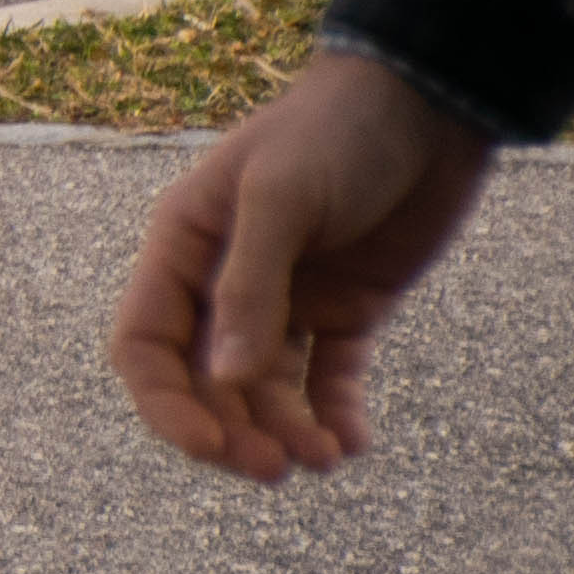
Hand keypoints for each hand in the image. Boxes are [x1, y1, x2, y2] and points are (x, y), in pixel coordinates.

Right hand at [105, 50, 489, 482]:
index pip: (145, 344)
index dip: (166, 403)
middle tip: (273, 468)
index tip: (212, 445)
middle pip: (203, 382)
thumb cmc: (335, 132)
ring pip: (265, 390)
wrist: (429, 105)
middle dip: (231, 430)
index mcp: (183, 247)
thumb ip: (250, 288)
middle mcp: (224, 281)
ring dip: (285, 431)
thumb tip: (227, 381)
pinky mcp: (347, 309)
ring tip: (323, 459)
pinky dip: (335, 414)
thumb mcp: (282, 199)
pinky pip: (329, 377)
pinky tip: (352, 442)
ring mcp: (287, 298)